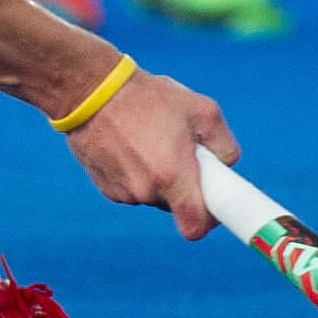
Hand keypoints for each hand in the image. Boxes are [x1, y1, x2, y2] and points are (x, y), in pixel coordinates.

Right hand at [57, 69, 239, 238]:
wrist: (91, 90)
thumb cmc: (149, 97)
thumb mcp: (201, 109)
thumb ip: (224, 145)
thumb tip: (225, 165)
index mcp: (172, 176)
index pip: (195, 227)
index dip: (209, 219)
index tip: (213, 202)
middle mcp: (145, 191)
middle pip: (176, 206)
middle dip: (184, 186)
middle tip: (182, 153)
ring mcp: (122, 192)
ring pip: (153, 196)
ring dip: (159, 178)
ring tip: (151, 139)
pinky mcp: (105, 187)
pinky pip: (132, 188)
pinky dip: (137, 173)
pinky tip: (130, 144)